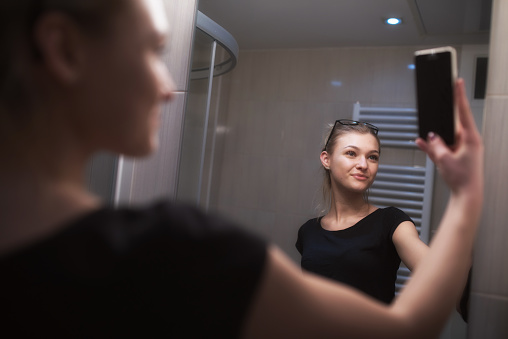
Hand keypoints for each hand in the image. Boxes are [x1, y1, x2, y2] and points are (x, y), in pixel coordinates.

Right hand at [415, 78, 482, 196]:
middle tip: (435, 108)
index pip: (463, 112)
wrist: (467, 194)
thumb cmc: (463, 178)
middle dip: (441, 120)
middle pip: (452, 123)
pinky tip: (422, 142)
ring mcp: (461, 148)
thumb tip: (431, 136)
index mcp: (471, 138)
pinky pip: (440, 146)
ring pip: (444, 136)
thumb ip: (436, 145)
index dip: (459, 96)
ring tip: (426, 138)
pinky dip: (432, 145)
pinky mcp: (454, 155)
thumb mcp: (445, 159)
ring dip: (434, 137)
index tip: (457, 82)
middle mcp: (468, 141)